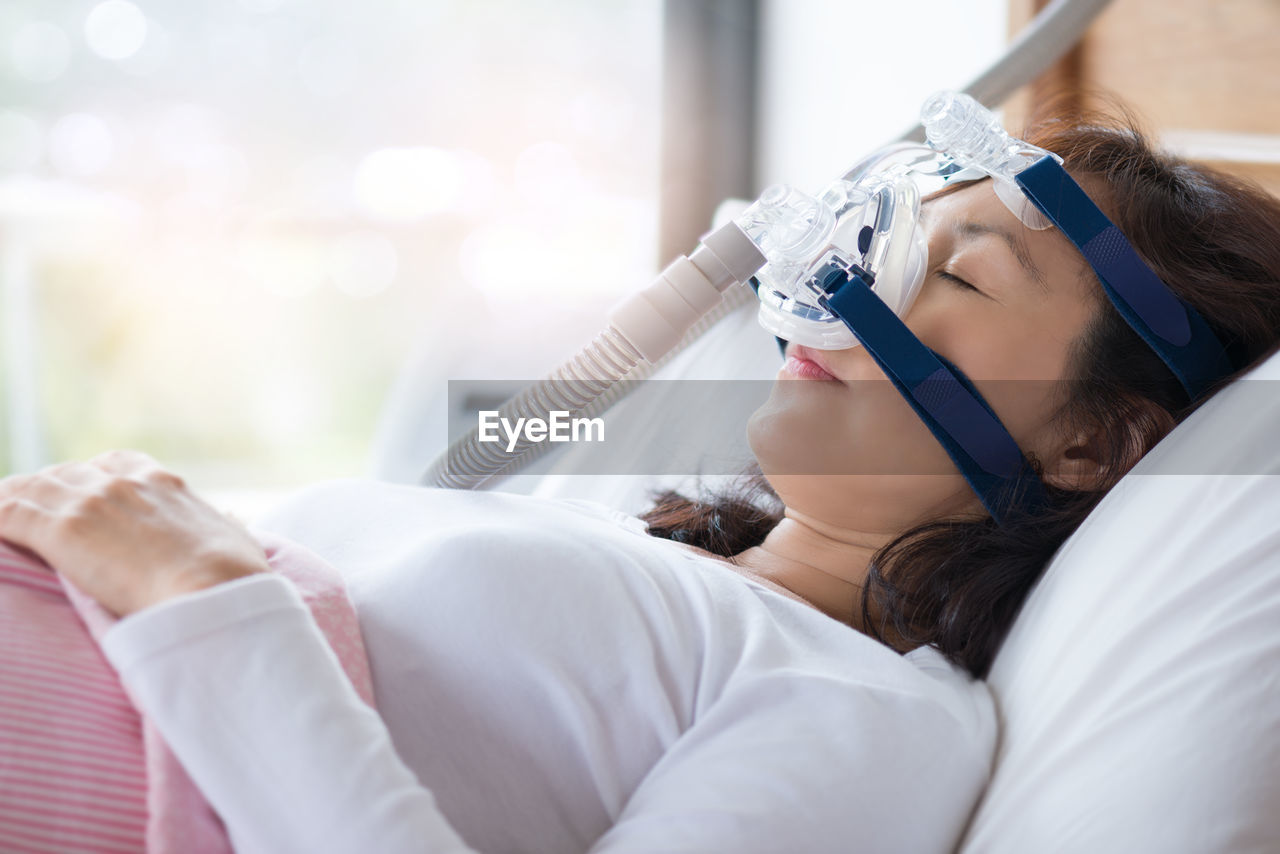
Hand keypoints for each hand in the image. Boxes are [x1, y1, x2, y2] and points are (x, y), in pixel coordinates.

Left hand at [0, 449, 268, 616]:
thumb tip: (230, 521)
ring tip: (1, 518)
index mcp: (163, 483)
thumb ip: (225, 525)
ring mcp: (91, 503)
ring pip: (30, 489)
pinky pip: (8, 514)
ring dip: (12, 504)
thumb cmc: (234, 576)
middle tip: (30, 515)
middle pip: (65, 473)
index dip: (91, 477)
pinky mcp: (64, 530)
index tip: (82, 496)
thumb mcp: (237, 539)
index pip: (114, 463)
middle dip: (46, 492)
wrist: (214, 590)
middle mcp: (123, 484)